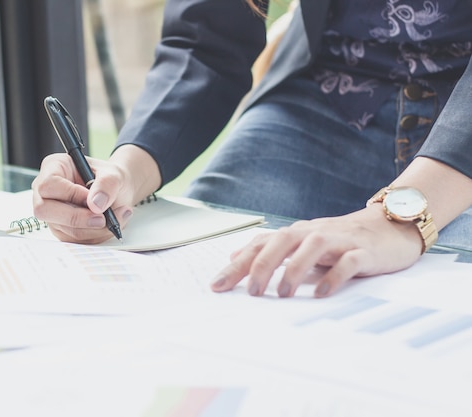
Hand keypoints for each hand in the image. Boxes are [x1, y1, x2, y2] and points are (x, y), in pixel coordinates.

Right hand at [32, 153, 135, 243]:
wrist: (118, 192)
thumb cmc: (110, 178)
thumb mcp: (114, 174)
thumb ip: (106, 185)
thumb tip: (95, 204)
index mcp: (54, 167)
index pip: (48, 184)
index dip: (70, 194)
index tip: (92, 200)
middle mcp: (47, 191)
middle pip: (44, 210)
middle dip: (76, 218)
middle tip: (102, 218)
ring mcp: (52, 212)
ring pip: (63, 229)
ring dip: (93, 229)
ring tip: (115, 217)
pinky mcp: (61, 229)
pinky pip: (74, 240)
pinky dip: (95, 235)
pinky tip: (109, 224)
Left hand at [210, 204, 423, 297]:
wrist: (390, 226)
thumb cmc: (340, 239)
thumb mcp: (301, 243)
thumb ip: (269, 248)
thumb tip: (234, 255)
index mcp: (296, 233)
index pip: (261, 244)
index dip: (237, 264)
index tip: (217, 286)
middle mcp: (313, 233)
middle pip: (282, 241)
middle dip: (263, 265)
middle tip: (252, 292)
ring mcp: (339, 240)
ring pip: (313, 247)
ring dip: (295, 269)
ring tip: (283, 294)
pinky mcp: (364, 251)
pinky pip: (348, 262)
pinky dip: (334, 276)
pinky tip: (322, 293)